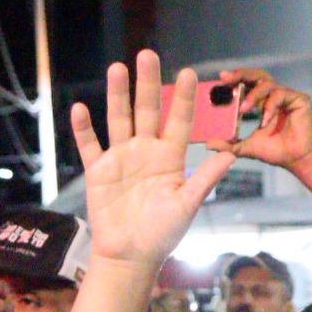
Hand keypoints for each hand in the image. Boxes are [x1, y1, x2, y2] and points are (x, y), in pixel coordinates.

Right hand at [71, 51, 234, 266]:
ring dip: (117, 95)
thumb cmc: (162, 234)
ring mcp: (121, 159)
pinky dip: (84, 128)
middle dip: (147, 83)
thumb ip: (205, 179)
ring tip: (117, 68)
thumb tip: (231, 155)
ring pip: (119, 119)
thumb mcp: (187, 205)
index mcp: (170, 158)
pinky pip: (90, 145)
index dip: (183, 98)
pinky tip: (80, 109)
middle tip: (148, 55)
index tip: (189, 73)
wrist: (130, 257)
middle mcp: (146, 152)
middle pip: (147, 110)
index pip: (179, 121)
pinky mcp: (99, 172)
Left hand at [208, 68, 311, 173]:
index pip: (248, 84)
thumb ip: (230, 144)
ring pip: (267, 83)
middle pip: (257, 76)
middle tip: (226, 79)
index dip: (235, 80)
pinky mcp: (300, 99)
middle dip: (240, 74)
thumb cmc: (278, 152)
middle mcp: (275, 96)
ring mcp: (288, 96)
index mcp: (263, 103)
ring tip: (243, 109)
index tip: (220, 79)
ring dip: (253, 95)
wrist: (299, 161)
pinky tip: (265, 121)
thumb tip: (208, 144)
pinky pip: (280, 94)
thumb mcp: (247, 147)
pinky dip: (270, 106)